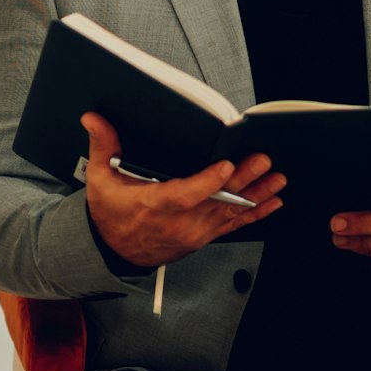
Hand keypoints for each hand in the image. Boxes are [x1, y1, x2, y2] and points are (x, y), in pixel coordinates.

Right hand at [80, 112, 283, 267]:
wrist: (113, 252)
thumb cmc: (110, 214)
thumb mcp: (101, 179)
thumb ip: (103, 146)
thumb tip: (93, 118)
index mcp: (155, 205)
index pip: (185, 195)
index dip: (208, 182)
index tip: (227, 167)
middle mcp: (179, 222)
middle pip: (216, 201)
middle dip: (244, 181)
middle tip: (263, 161)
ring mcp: (195, 231)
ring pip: (231, 212)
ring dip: (257, 195)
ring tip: (277, 179)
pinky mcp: (204, 236)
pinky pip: (233, 225)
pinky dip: (255, 213)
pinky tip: (273, 201)